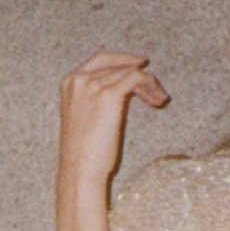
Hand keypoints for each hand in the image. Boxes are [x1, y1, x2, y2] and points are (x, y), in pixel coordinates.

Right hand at [57, 50, 168, 202]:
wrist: (80, 170)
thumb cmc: (83, 155)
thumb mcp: (85, 120)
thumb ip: (95, 102)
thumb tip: (120, 95)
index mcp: (69, 83)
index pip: (100, 61)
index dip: (122, 60)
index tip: (140, 64)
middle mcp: (79, 79)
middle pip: (116, 65)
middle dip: (138, 73)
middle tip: (156, 87)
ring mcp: (92, 85)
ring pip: (128, 72)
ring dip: (149, 83)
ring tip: (159, 100)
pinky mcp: (108, 95)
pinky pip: (135, 78)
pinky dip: (149, 85)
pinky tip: (157, 100)